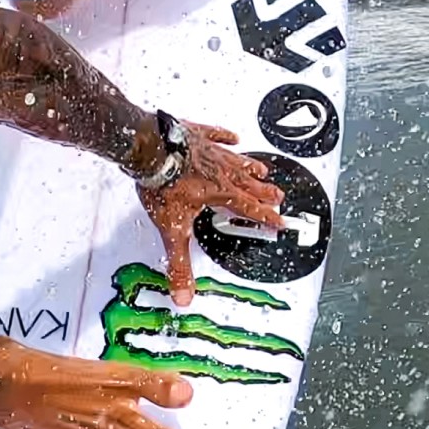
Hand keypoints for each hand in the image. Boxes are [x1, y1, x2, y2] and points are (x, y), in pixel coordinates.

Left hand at [138, 126, 283, 304]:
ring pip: (238, 162)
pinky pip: (218, 135)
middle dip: (265, 192)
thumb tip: (183, 293)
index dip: (266, 217)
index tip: (279, 221)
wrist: (149, 150)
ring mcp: (211, 152)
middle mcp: (220, 172)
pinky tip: (233, 138)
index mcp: (220, 194)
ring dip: (252, 168)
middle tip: (278, 196)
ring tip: (262, 171)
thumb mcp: (173, 230)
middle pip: (249, 185)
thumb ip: (180, 263)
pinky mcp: (198, 135)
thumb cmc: (163, 184)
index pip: (249, 209)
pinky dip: (226, 137)